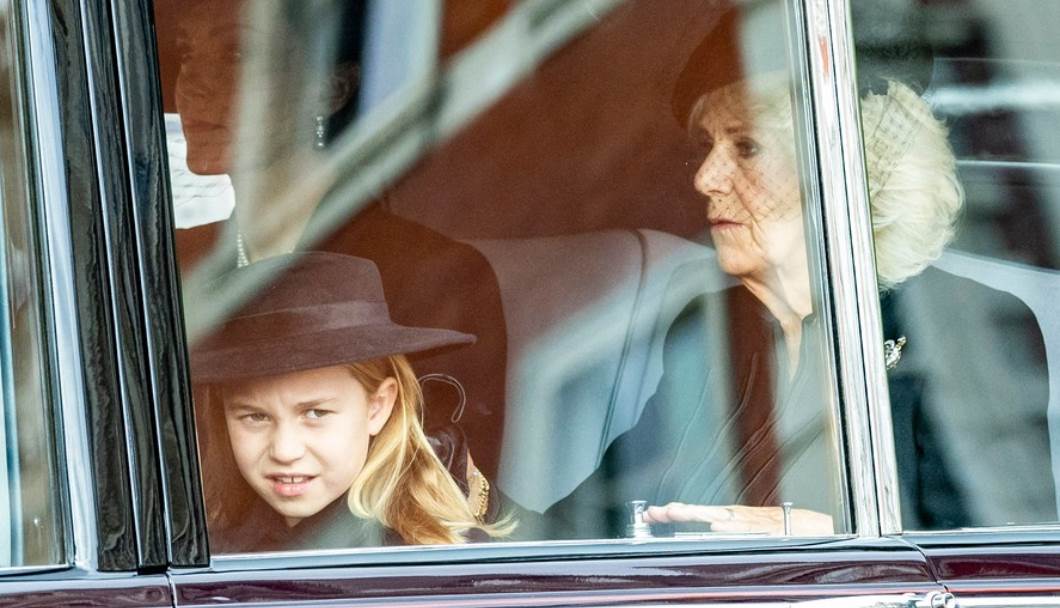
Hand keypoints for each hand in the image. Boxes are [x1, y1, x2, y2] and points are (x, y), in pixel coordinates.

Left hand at [643, 502, 833, 535]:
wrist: (815, 528)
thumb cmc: (782, 529)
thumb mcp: (751, 530)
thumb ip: (730, 532)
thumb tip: (709, 532)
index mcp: (730, 517)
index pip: (695, 514)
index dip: (672, 512)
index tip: (649, 515)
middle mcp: (737, 517)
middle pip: (701, 512)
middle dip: (677, 512)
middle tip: (656, 512)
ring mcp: (751, 522)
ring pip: (719, 518)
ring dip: (697, 515)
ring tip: (677, 512)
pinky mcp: (768, 529)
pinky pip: (748, 528)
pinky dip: (734, 527)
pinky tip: (719, 528)